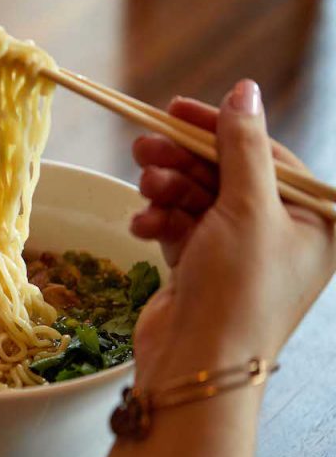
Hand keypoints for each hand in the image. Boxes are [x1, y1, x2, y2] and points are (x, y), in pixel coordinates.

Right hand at [130, 80, 335, 386]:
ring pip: (196, 200)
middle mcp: (281, 234)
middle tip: (142, 146)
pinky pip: (179, 229)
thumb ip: (243, 145)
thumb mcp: (248, 208)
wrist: (199, 365)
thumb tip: (245, 91)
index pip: (266, 155)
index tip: (175, 110)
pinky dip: (158, 223)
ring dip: (165, 191)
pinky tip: (142, 227)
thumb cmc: (240, 289)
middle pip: (225, 174)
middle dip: (182, 161)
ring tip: (143, 189)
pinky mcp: (202, 269)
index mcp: (314, 220)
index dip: (220, 129)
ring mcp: (239, 253)